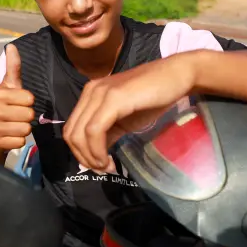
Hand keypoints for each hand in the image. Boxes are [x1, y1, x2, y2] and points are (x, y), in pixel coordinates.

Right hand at [0, 44, 34, 150]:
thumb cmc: (3, 109)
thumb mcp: (8, 88)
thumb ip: (13, 68)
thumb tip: (11, 45)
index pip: (29, 98)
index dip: (28, 103)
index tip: (18, 104)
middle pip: (29, 115)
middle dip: (26, 118)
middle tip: (16, 118)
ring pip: (26, 129)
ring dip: (23, 130)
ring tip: (13, 128)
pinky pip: (20, 142)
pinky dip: (18, 141)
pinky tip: (9, 138)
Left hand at [63, 53, 196, 169]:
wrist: (176, 76)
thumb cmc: (153, 97)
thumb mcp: (124, 120)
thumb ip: (107, 134)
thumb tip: (95, 156)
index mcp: (90, 95)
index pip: (71, 129)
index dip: (80, 153)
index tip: (98, 167)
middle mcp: (90, 92)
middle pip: (71, 133)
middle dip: (84, 158)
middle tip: (102, 170)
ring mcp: (100, 93)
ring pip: (80, 134)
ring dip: (91, 157)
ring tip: (107, 167)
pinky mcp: (113, 98)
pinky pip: (94, 130)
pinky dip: (98, 150)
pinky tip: (109, 159)